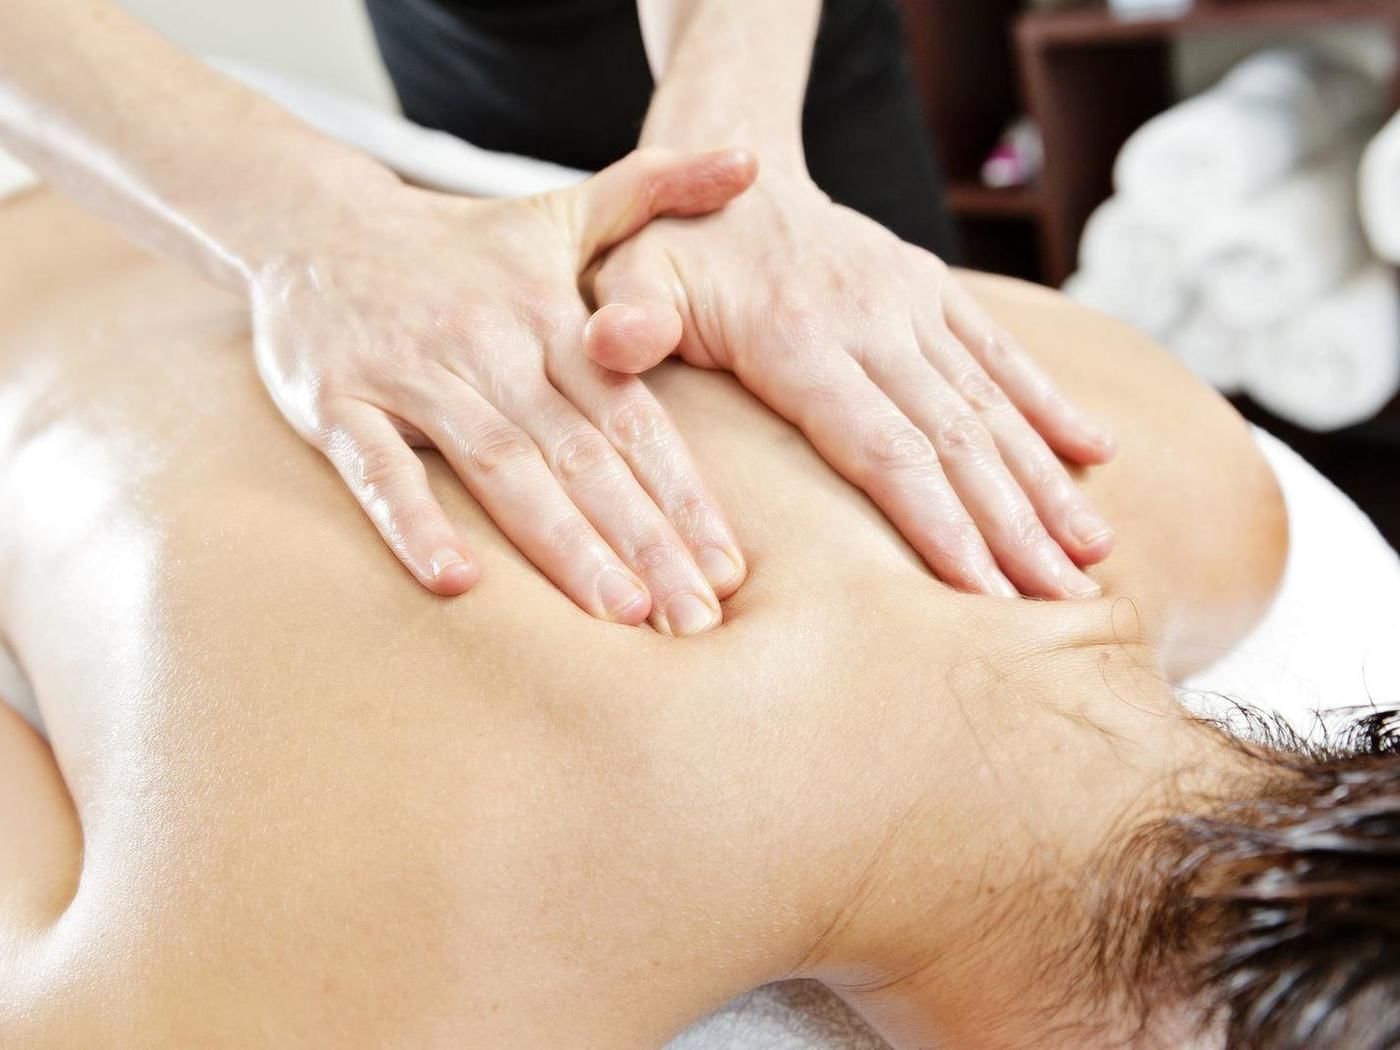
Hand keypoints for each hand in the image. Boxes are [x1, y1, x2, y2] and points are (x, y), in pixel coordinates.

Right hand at [249, 148, 757, 633]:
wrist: (314, 222)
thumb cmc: (460, 245)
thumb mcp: (562, 208)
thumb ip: (656, 188)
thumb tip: (749, 157)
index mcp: (553, 319)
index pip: (633, 417)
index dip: (683, 493)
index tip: (728, 568)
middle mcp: (492, 346)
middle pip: (582, 455)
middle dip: (645, 540)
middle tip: (697, 619)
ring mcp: (412, 375)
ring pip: (500, 467)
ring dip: (562, 544)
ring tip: (622, 614)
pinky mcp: (335, 402)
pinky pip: (378, 469)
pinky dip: (414, 522)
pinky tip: (457, 584)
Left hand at [585, 174, 1117, 598]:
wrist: (729, 155)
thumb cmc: (664, 243)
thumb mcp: (623, 273)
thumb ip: (626, 319)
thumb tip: (615, 345)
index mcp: (798, 338)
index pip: (885, 450)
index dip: (941, 527)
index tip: (988, 599)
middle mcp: (872, 319)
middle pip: (957, 442)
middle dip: (1015, 530)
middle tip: (1064, 607)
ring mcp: (911, 301)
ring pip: (992, 405)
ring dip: (1045, 483)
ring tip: (1092, 558)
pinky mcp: (932, 290)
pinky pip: (1000, 350)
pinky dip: (1050, 404)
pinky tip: (1097, 455)